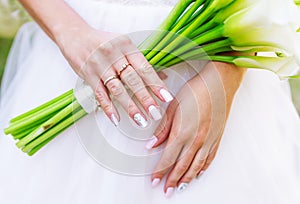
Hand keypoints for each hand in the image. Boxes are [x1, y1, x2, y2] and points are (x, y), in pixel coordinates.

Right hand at [57, 27, 172, 126]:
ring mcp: (100, 65)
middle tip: (155, 113)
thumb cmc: (103, 42)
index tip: (166, 97)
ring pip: (117, 89)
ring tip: (140, 120)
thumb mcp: (124, 46)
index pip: (144, 67)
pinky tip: (116, 119)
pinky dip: (108, 107)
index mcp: (126, 46)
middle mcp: (114, 55)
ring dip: (129, 106)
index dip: (156, 83)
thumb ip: (141, 62)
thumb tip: (162, 77)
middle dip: (145, 98)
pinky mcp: (88, 74)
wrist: (75, 35)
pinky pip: (99, 93)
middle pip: (132, 79)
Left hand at [146, 62, 245, 196]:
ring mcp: (208, 140)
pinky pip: (209, 158)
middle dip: (172, 180)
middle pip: (182, 166)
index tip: (154, 180)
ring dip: (187, 179)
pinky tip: (199, 174)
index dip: (160, 171)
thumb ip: (163, 129)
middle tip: (166, 190)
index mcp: (182, 132)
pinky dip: (203, 168)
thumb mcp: (173, 108)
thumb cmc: (196, 91)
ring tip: (180, 187)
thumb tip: (152, 144)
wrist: (219, 84)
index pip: (168, 158)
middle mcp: (196, 140)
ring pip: (196, 166)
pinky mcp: (217, 138)